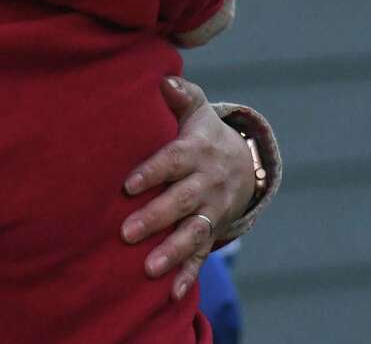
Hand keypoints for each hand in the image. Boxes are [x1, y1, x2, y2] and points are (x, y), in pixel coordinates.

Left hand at [121, 76, 255, 299]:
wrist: (245, 162)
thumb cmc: (205, 133)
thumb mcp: (198, 112)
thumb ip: (182, 96)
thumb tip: (164, 79)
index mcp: (197, 153)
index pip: (172, 162)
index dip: (151, 172)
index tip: (127, 185)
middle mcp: (206, 184)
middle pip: (180, 202)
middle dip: (155, 218)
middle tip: (125, 232)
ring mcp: (211, 210)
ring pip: (192, 233)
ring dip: (171, 252)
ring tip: (148, 268)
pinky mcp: (213, 229)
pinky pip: (201, 254)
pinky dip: (189, 274)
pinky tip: (172, 293)